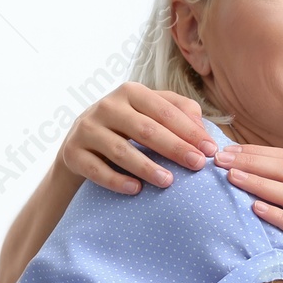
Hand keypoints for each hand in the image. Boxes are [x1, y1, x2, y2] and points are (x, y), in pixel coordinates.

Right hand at [58, 82, 215, 192]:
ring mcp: (87, 128)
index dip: (190, 131)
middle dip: (175, 148)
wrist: (81, 143)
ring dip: (147, 167)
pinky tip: (135, 190)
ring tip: (169, 182)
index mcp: (131, 92)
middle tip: (197, 165)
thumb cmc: (128, 127)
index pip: (165, 111)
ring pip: (120, 150)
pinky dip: (116, 181)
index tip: (210, 150)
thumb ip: (181, 112)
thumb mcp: (152, 113)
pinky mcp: (73, 152)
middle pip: (146, 129)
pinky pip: (96, 169)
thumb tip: (202, 131)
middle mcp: (107, 106)